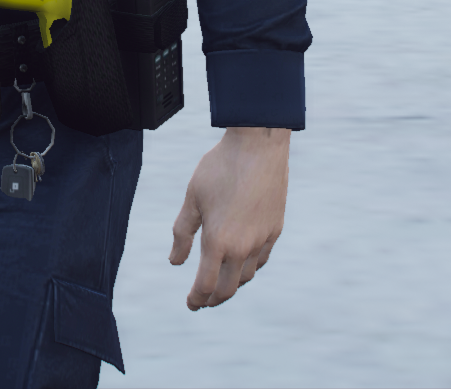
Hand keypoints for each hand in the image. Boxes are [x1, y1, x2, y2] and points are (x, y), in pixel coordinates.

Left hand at [168, 126, 291, 309]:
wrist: (258, 146)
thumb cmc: (219, 169)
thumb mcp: (192, 199)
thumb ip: (182, 233)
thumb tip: (175, 262)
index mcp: (218, 241)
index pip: (206, 285)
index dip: (196, 298)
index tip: (190, 303)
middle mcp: (243, 247)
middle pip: (229, 288)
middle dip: (213, 299)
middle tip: (203, 301)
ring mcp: (262, 239)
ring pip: (247, 276)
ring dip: (232, 284)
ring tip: (220, 282)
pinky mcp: (275, 229)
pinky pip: (262, 259)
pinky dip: (249, 268)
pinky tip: (241, 263)